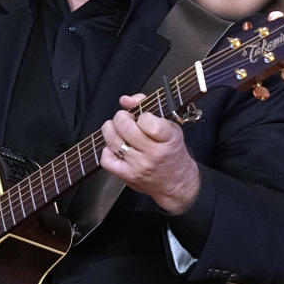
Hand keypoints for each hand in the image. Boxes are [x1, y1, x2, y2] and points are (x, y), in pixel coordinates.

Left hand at [100, 93, 200, 214]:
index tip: (143, 117)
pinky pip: (107, 159)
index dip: (141, 114)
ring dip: (110, 129)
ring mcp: (139, 166)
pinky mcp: (127, 176)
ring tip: (117, 129)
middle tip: (125, 119)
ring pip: (113, 140)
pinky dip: (107, 150)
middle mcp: (154, 153)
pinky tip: (116, 147)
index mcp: (168, 138)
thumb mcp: (169, 127)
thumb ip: (147, 107)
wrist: (177, 183)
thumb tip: (125, 100)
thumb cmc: (172, 151)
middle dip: (121, 117)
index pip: (147, 120)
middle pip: (125, 127)